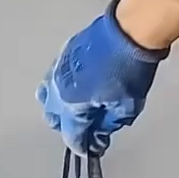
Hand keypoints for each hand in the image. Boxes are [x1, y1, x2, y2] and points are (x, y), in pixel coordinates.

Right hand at [36, 0, 168, 155]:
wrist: (130, 30)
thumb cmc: (129, 67)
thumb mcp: (126, 107)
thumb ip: (109, 124)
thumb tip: (100, 133)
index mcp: (70, 105)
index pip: (71, 135)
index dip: (83, 145)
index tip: (94, 147)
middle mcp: (57, 89)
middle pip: (53, 117)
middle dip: (69, 126)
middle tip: (89, 127)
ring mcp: (58, 69)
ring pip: (48, 97)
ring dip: (62, 107)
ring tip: (81, 108)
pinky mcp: (64, 53)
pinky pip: (55, 78)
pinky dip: (63, 88)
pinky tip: (80, 87)